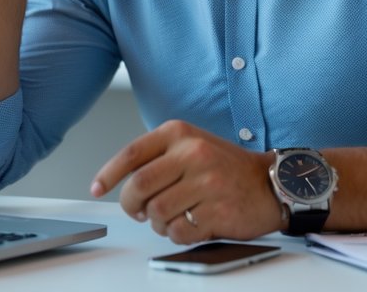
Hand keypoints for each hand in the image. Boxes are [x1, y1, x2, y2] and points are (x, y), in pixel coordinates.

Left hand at [89, 120, 282, 243]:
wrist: (270, 184)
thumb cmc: (225, 167)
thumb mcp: (191, 146)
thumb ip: (158, 158)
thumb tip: (120, 182)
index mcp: (180, 133)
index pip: (132, 154)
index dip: (109, 174)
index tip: (97, 188)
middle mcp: (193, 153)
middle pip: (139, 186)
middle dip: (131, 204)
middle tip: (138, 211)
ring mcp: (207, 182)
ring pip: (156, 211)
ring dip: (157, 222)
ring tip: (170, 218)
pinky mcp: (218, 210)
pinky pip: (178, 231)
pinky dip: (176, 234)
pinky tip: (188, 225)